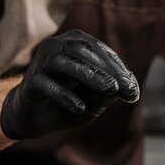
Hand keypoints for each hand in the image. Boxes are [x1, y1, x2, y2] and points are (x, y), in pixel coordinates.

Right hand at [0, 29, 139, 138]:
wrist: (36, 119)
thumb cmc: (69, 102)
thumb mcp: (95, 100)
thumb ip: (109, 92)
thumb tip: (129, 84)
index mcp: (76, 44)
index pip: (101, 52)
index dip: (119, 70)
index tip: (133, 92)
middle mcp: (57, 46)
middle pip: (84, 51)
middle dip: (107, 71)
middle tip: (123, 89)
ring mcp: (42, 62)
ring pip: (65, 62)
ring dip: (90, 75)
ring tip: (109, 90)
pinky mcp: (30, 81)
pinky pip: (46, 84)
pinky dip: (64, 94)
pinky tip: (80, 107)